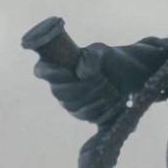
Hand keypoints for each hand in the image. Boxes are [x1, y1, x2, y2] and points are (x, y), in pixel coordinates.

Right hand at [33, 38, 167, 123]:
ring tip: (111, 88)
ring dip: (93, 98)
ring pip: (72, 105)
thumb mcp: (102, 52)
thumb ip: (91, 58)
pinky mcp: (81, 113)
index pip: (41, 70)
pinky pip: (86, 116)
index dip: (51, 73)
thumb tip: (82, 74)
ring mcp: (68, 100)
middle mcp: (58, 84)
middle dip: (82, 87)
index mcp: (58, 64)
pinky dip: (102, 109)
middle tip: (102, 79)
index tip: (69, 72)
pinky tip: (115, 101)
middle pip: (58, 92)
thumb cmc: (109, 59)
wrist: (127, 74)